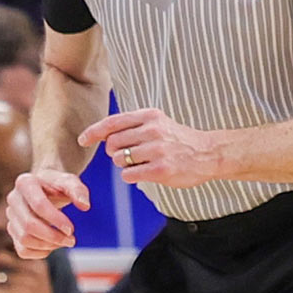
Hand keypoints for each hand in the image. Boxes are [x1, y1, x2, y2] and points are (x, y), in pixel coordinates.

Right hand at [6, 170, 87, 258]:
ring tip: (66, 242)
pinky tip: (54, 246)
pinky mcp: (13, 230)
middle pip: (29, 225)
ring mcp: (11, 216)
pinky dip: (39, 253)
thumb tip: (85, 206)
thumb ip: (79, 191)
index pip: (38, 205)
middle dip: (53, 236)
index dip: (56, 220)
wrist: (46, 186)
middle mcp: (13, 199)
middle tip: (72, 240)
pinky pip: (22, 250)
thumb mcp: (70, 181)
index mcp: (25, 183)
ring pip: (24, 239)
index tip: (71, 230)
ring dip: (47, 246)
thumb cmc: (58, 184)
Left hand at [79, 107, 220, 187]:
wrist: (208, 154)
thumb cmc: (178, 140)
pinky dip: (132, 175)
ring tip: (143, 162)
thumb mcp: (159, 123)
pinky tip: (147, 172)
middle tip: (130, 154)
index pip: (113, 122)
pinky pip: (128, 175)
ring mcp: (157, 150)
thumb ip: (132, 126)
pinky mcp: (161, 170)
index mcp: (151, 116)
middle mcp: (153, 130)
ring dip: (125, 165)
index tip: (83, 140)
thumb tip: (101, 134)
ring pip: (119, 160)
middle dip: (115, 152)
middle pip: (112, 144)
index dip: (94, 132)